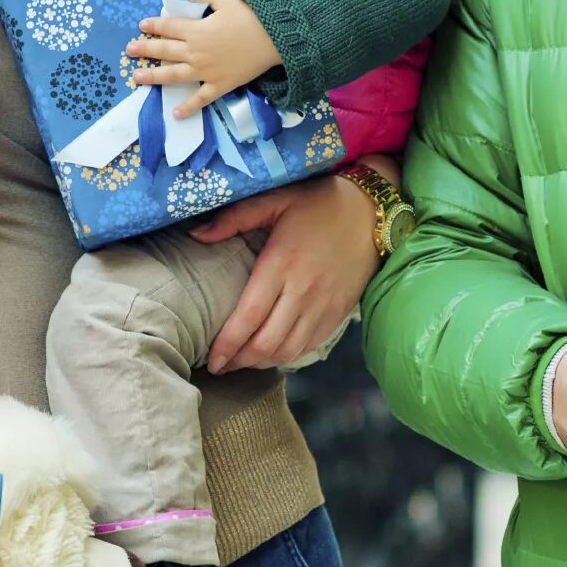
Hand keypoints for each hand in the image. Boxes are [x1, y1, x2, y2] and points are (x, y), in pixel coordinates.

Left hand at [128, 0, 285, 117]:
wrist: (274, 38)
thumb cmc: (250, 16)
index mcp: (196, 30)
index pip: (168, 27)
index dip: (154, 26)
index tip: (142, 26)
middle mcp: (195, 52)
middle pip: (165, 50)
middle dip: (145, 49)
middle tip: (129, 50)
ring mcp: (205, 71)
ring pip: (173, 75)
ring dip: (153, 76)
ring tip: (137, 77)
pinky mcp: (219, 85)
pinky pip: (200, 99)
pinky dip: (188, 107)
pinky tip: (175, 113)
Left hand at [190, 164, 378, 371]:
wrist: (370, 211)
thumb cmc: (317, 203)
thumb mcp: (274, 200)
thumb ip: (233, 218)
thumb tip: (195, 234)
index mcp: (281, 264)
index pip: (249, 317)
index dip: (227, 344)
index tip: (210, 358)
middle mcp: (303, 291)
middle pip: (266, 343)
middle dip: (239, 361)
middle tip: (219, 366)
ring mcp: (323, 306)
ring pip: (288, 351)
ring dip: (261, 363)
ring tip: (241, 362)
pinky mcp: (337, 314)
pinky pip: (308, 346)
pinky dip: (286, 357)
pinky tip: (270, 354)